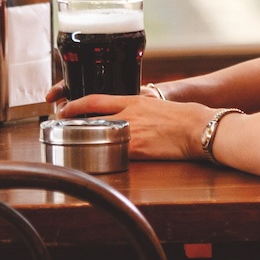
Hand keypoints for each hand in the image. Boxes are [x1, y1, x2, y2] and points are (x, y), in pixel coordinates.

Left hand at [58, 92, 210, 161]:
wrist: (198, 128)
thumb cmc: (183, 117)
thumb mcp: (155, 105)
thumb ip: (137, 108)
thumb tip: (125, 113)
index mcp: (133, 100)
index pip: (95, 100)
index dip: (75, 104)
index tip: (63, 108)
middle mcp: (129, 114)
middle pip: (91, 116)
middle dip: (72, 121)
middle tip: (60, 124)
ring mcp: (132, 132)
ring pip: (98, 135)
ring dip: (84, 139)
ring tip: (74, 143)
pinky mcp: (138, 150)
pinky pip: (115, 153)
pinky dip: (104, 155)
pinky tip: (97, 159)